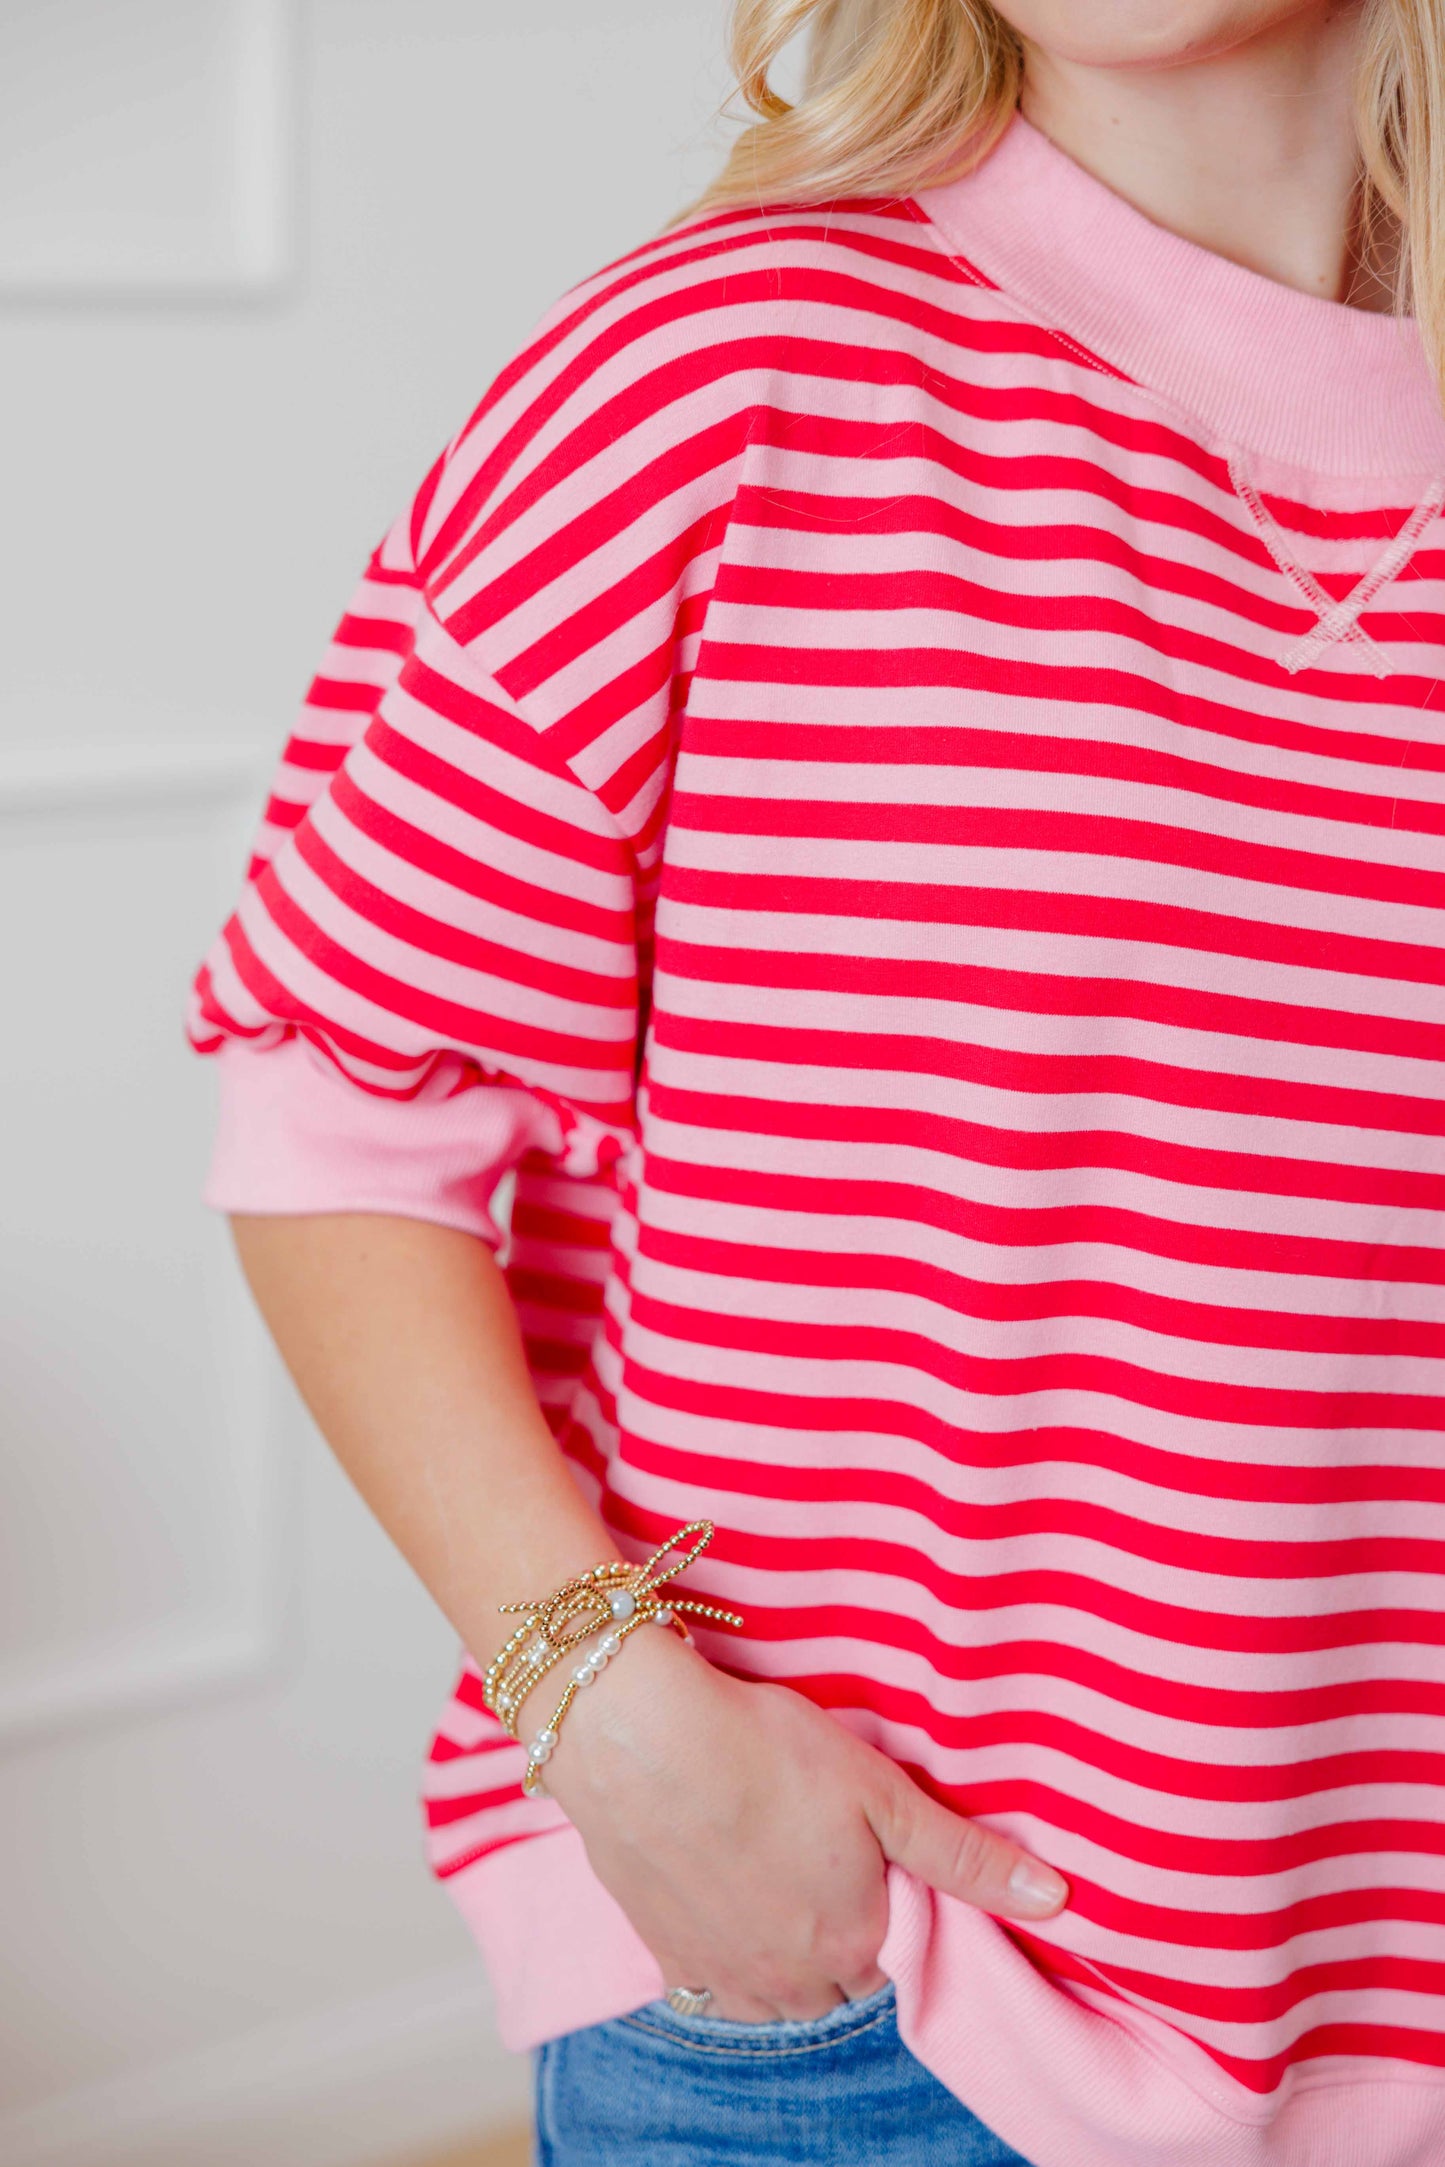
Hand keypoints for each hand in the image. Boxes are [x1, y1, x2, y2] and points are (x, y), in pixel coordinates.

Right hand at [544, 1625, 1068, 2022]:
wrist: (638, 1738)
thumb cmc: (764, 1753)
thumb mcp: (880, 1792)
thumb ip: (965, 1854)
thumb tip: (1055, 1900)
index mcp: (852, 1942)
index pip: (898, 1955)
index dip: (891, 1903)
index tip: (873, 1853)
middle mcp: (790, 1978)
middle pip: (837, 1979)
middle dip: (841, 1933)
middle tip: (825, 1855)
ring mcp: (721, 1972)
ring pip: (775, 1990)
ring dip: (786, 1952)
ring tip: (778, 1872)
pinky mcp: (663, 1951)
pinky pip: (709, 1982)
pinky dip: (725, 1952)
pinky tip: (723, 1890)